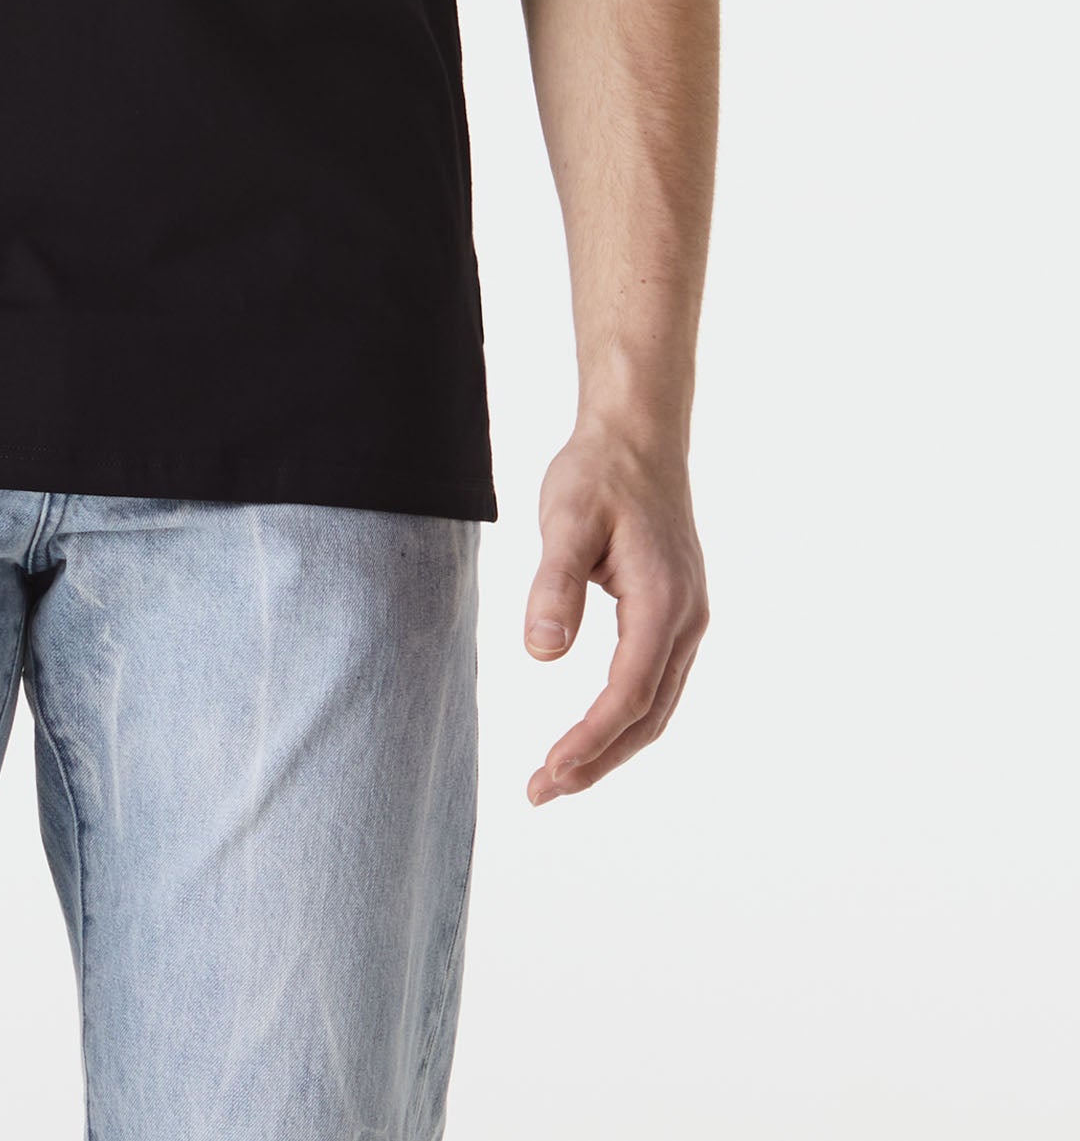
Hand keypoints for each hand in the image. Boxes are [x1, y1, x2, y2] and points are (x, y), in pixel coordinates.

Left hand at [522, 421, 708, 805]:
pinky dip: (624, 717)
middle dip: (598, 761)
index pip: (627, 694)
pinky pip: (654, 682)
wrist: (638, 436)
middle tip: (541, 792)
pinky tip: (592, 732)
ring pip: (655, 705)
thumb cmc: (599, 473)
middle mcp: (686, 619)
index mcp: (663, 601)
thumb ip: (553, 585)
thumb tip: (542, 654)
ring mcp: (687, 618)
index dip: (589, 741)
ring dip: (611, 746)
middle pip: (648, 715)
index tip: (547, 773)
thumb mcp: (565, 519)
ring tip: (558, 776)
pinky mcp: (675, 613)